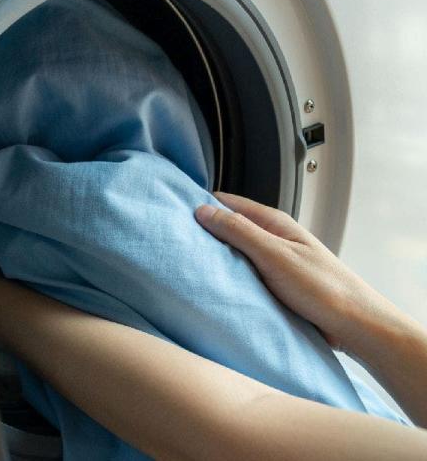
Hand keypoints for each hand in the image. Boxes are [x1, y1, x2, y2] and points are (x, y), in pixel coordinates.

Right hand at [194, 192, 403, 352]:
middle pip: (227, 228)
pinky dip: (226, 277)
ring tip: (187, 262)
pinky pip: (240, 275)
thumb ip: (239, 231)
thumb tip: (202, 211)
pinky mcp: (271, 285)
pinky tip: (212, 285)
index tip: (173, 212)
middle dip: (202, 232)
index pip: (227, 203)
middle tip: (173, 240)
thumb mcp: (275, 255)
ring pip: (232, 253)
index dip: (200, 204)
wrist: (355, 326)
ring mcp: (270, 262)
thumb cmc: (324, 288)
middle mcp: (271, 239)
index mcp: (273, 223)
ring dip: (214, 257)